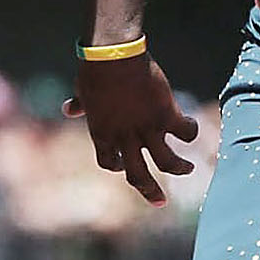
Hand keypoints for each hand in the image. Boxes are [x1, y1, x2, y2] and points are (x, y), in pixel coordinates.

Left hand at [67, 53, 197, 206]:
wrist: (113, 56)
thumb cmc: (95, 71)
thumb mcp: (83, 92)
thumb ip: (80, 105)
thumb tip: (68, 109)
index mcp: (102, 134)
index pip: (109, 162)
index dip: (118, 165)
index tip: (124, 164)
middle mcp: (125, 138)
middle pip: (138, 176)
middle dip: (150, 191)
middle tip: (160, 202)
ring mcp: (147, 129)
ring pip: (167, 162)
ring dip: (178, 168)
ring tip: (187, 169)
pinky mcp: (166, 115)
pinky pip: (184, 132)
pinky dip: (190, 132)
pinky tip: (191, 128)